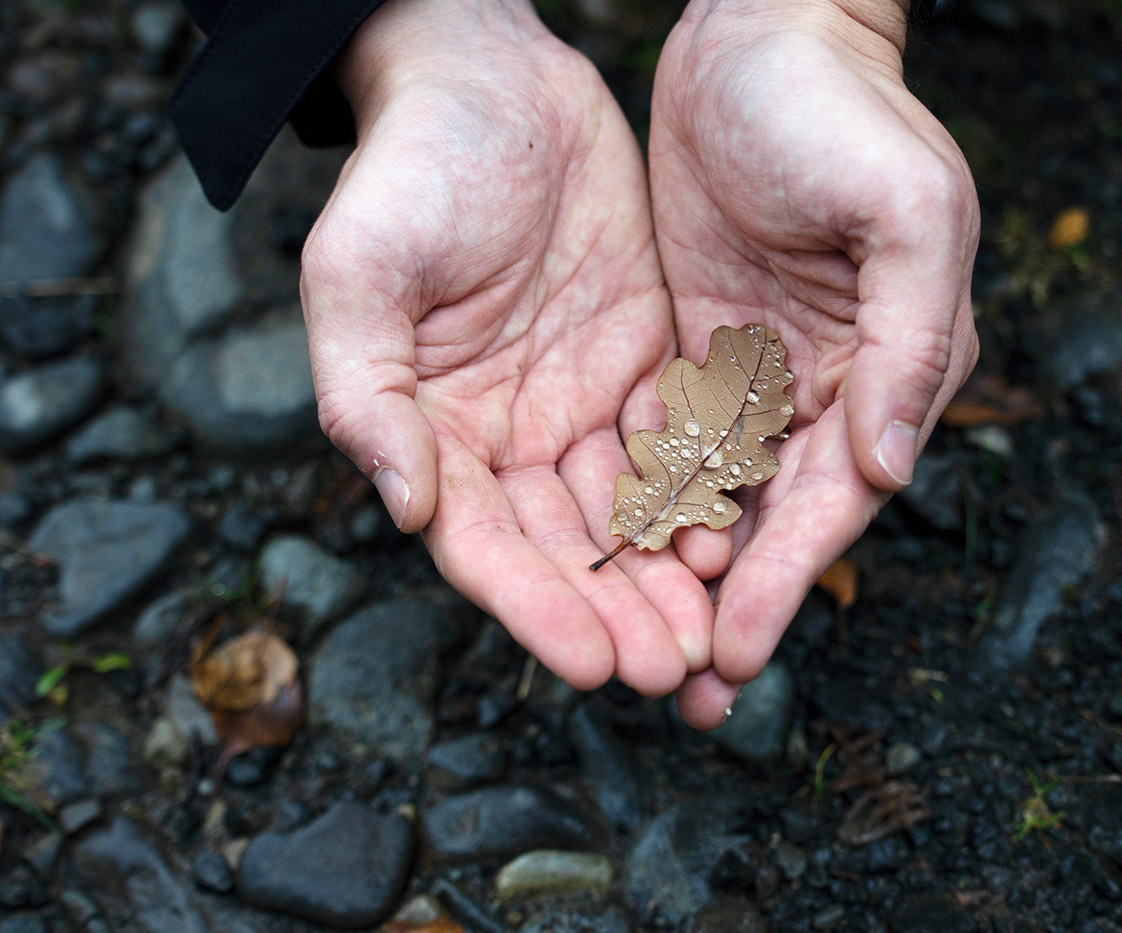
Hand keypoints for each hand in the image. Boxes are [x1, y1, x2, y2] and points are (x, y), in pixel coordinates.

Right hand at [300, 0, 713, 695]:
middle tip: (672, 669)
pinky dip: (708, 493)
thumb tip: (404, 505)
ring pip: (632, 512)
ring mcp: (582, 404)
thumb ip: (365, 393)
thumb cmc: (409, 169)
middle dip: (617, 612)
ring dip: (669, 575)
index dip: (536, 608)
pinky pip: (682, 442)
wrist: (495, 80)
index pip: (486, 545)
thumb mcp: (360, 272)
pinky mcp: (647, 364)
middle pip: (567, 548)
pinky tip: (741, 535)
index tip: (589, 664)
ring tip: (715, 632)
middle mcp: (512, 436)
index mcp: (437, 432)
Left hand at [650, 0, 980, 724]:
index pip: (832, 501)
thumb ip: (912, 341)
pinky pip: (670, 437)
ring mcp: (758, 370)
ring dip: (680, 575)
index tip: (735, 657)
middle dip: (727, 607)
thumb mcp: (906, 213)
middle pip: (773, 521)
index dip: (785, 582)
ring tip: (634, 647)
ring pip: (717, 495)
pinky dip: (645, 498)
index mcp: (889, 371)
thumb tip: (891, 469)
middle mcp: (827, 388)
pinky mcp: (699, 344)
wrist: (761, 33)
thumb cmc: (844, 113)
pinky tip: (605, 552)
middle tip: (680, 696)